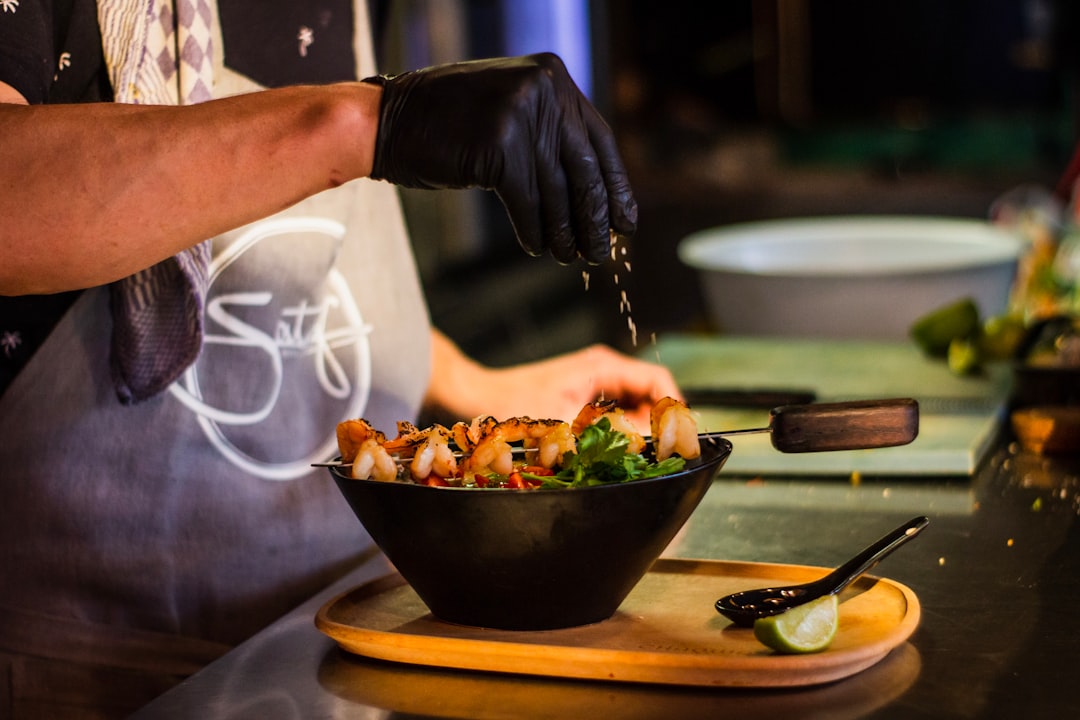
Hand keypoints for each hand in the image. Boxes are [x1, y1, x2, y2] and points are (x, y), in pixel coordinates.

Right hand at [365, 53, 636, 263]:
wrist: (388, 121)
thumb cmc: (450, 125)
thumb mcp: (510, 112)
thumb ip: (550, 134)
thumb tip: (598, 194)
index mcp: (553, 76)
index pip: (599, 140)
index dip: (615, 186)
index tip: (625, 222)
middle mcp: (544, 89)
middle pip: (584, 170)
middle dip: (595, 219)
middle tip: (602, 253)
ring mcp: (521, 116)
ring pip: (557, 193)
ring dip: (566, 234)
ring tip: (570, 257)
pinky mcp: (500, 147)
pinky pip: (528, 204)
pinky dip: (535, 231)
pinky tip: (537, 247)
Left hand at [427, 334, 681, 433]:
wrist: (474, 397)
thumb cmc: (508, 403)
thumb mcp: (564, 425)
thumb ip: (608, 433)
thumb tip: (646, 444)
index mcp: (603, 366)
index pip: (659, 382)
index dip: (673, 411)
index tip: (677, 439)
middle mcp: (602, 371)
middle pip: (650, 398)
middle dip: (654, 428)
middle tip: (652, 456)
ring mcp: (592, 385)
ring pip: (633, 411)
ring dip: (634, 434)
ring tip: (627, 457)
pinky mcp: (581, 400)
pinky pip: (613, 418)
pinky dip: (616, 435)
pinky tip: (607, 453)